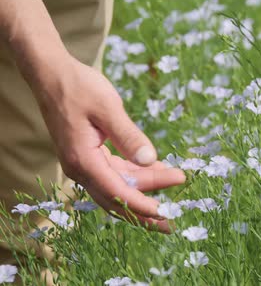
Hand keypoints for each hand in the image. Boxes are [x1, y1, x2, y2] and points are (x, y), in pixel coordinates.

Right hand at [29, 54, 184, 231]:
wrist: (52, 74)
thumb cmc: (79, 87)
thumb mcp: (108, 107)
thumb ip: (129, 135)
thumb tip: (150, 160)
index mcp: (83, 160)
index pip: (117, 193)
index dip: (142, 205)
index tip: (166, 213)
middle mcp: (81, 168)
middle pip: (117, 199)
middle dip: (145, 211)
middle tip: (173, 221)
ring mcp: (83, 164)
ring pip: (118, 186)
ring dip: (145, 189)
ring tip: (174, 184)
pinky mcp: (89, 156)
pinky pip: (115, 173)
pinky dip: (136, 174)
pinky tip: (158, 169)